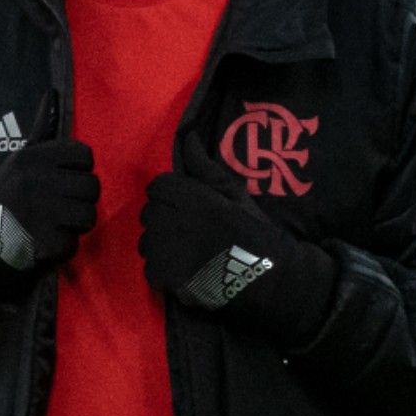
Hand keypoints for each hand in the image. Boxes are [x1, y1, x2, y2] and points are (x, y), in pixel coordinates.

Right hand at [0, 92, 98, 309]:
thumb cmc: (6, 196)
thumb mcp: (19, 159)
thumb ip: (42, 129)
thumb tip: (51, 92)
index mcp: (33, 158)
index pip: (85, 156)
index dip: (78, 170)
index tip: (61, 181)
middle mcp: (36, 182)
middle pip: (92, 187)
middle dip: (79, 200)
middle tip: (58, 207)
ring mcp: (42, 213)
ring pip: (89, 214)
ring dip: (75, 224)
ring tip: (53, 223)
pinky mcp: (46, 243)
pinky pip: (75, 241)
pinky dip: (63, 246)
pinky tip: (44, 242)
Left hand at [139, 136, 333, 343]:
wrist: (269, 278)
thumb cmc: (253, 232)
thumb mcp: (234, 193)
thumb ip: (204, 167)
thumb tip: (188, 137)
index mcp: (188, 195)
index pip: (157, 187)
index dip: (171, 196)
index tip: (189, 209)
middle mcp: (172, 219)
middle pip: (149, 214)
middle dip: (165, 221)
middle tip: (192, 234)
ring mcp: (165, 250)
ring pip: (147, 243)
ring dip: (162, 247)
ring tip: (189, 256)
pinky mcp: (165, 278)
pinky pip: (151, 270)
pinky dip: (165, 274)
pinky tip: (187, 274)